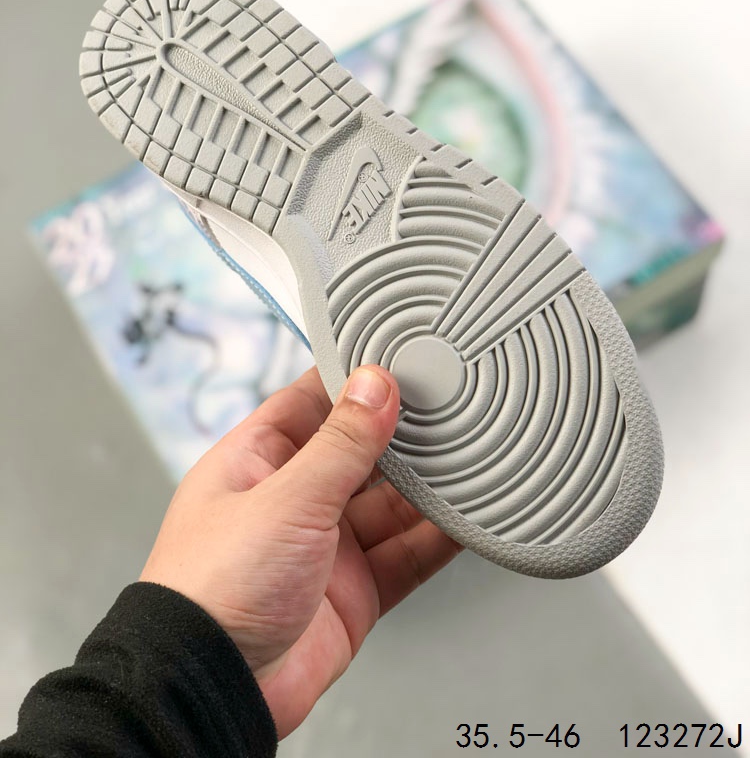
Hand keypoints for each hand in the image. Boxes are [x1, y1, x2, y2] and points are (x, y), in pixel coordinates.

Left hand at [140, 365, 460, 737]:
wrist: (212, 688)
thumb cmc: (210, 590)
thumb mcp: (285, 498)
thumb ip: (341, 444)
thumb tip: (374, 385)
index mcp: (258, 461)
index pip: (312, 401)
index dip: (354, 380)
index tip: (398, 360)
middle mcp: (292, 499)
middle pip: (360, 453)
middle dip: (401, 435)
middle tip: (447, 409)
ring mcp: (324, 547)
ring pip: (390, 504)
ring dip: (426, 487)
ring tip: (467, 458)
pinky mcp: (353, 592)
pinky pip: (405, 555)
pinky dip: (437, 538)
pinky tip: (464, 517)